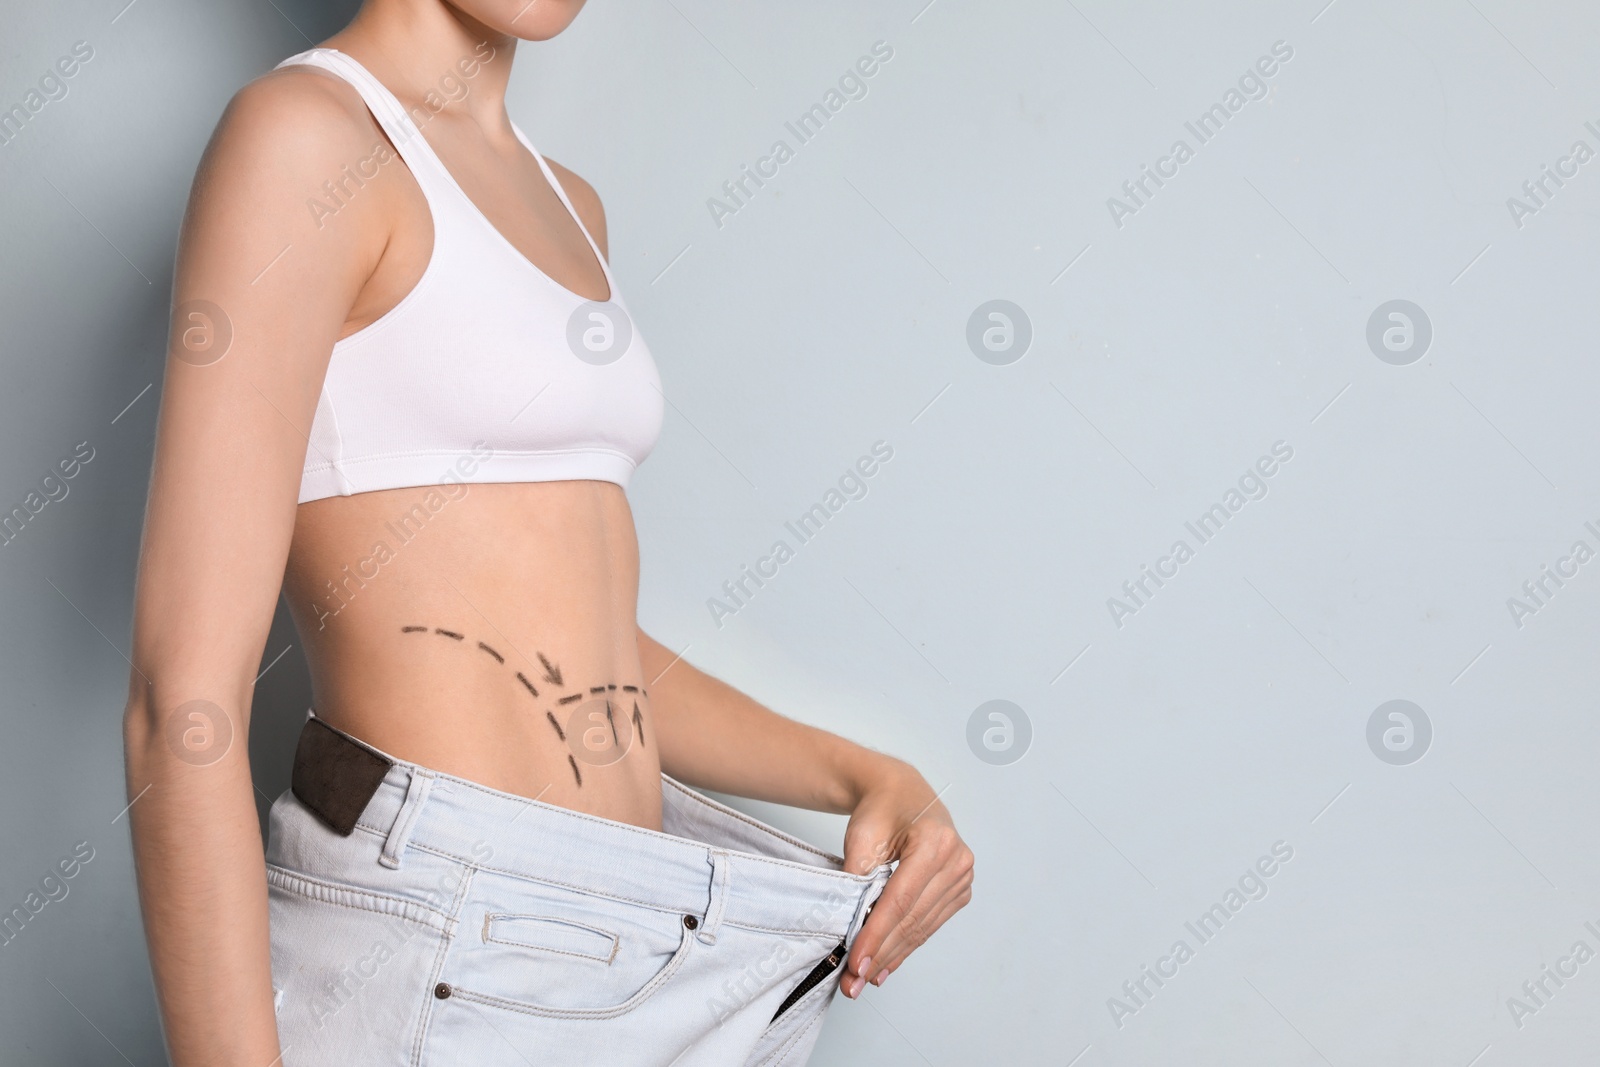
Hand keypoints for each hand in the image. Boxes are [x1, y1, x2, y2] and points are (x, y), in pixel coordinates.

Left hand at [838, 762, 973, 996]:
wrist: (900, 793)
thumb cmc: (881, 809)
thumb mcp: (861, 836)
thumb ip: (858, 879)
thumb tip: (851, 928)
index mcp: (935, 842)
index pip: (901, 900)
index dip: (877, 935)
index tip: (856, 962)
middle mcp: (956, 860)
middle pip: (913, 919)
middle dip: (881, 953)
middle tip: (853, 981)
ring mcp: (962, 876)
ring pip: (922, 927)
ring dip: (892, 955)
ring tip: (865, 978)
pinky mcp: (959, 890)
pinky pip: (929, 924)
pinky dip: (906, 944)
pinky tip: (887, 963)